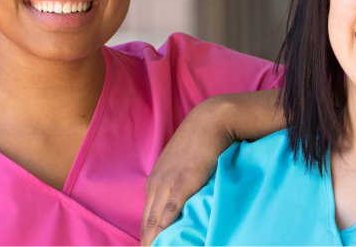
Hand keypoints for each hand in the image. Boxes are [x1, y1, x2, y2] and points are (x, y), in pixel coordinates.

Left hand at [140, 99, 231, 244]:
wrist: (209, 121)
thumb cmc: (199, 143)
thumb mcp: (182, 166)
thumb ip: (179, 184)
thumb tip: (183, 204)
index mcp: (155, 183)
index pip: (146, 218)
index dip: (146, 237)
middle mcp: (156, 185)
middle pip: (146, 223)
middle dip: (146, 242)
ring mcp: (168, 184)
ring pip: (155, 220)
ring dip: (153, 240)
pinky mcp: (183, 183)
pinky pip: (171, 210)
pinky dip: (166, 227)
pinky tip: (162, 240)